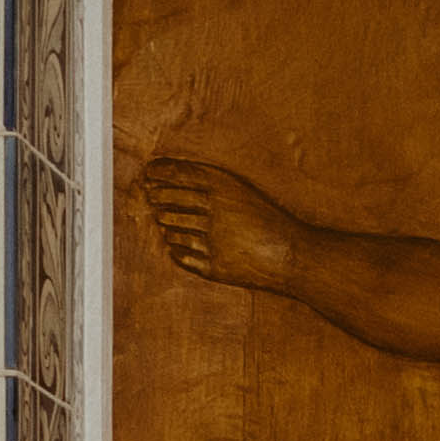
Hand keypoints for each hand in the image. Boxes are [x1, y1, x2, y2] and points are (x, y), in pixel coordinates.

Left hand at [144, 158, 301, 296]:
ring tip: (164, 219)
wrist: (290, 255)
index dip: (158, 173)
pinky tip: (177, 243)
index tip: (148, 174)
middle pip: (168, 200)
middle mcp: (214, 211)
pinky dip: (175, 248)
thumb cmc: (266, 219)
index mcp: (223, 188)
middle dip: (155, 196)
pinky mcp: (213, 267)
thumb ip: (208, 183)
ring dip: (164, 223)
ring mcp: (212, 240)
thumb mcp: (241, 192)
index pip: (177, 174)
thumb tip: (166, 176)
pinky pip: (180, 255)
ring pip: (171, 229)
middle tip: (150, 195)